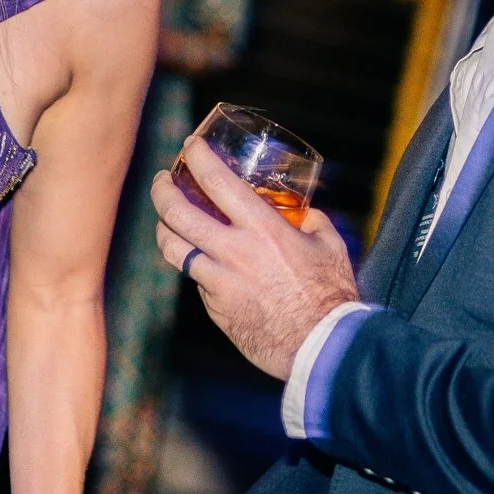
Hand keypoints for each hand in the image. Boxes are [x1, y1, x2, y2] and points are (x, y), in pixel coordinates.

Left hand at [151, 140, 359, 378]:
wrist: (321, 347)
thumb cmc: (331, 293)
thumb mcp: (328, 244)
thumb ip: (312, 221)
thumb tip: (304, 212)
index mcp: (262, 228)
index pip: (216, 181)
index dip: (197, 158)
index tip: (190, 147)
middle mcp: (234, 251)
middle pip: (177, 213)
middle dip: (162, 190)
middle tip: (162, 180)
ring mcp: (219, 282)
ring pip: (172, 249)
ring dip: (163, 229)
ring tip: (164, 220)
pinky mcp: (216, 309)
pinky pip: (197, 281)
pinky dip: (197, 268)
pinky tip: (205, 264)